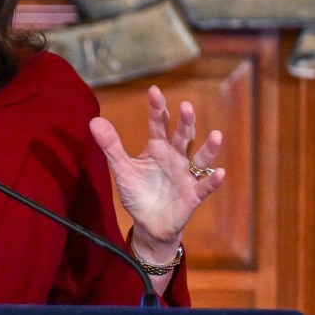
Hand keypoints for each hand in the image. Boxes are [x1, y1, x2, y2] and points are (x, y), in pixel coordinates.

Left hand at [89, 85, 224, 249]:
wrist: (148, 224)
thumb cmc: (138, 193)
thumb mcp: (122, 168)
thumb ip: (111, 146)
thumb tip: (94, 121)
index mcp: (157, 148)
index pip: (158, 125)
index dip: (157, 109)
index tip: (154, 90)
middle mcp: (175, 158)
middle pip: (182, 136)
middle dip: (184, 122)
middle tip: (186, 106)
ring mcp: (186, 176)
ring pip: (200, 159)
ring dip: (209, 148)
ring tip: (216, 135)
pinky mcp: (192, 195)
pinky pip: (204, 187)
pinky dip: (212, 180)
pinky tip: (220, 172)